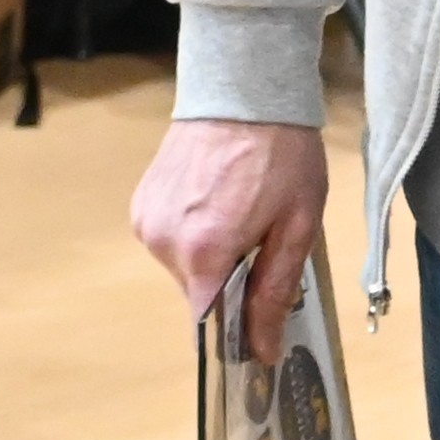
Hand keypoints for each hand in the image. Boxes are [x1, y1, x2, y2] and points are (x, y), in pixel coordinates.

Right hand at [132, 116, 329, 360]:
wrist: (244, 87)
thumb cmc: (282, 154)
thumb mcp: (298, 225)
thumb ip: (274, 292)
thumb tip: (263, 352)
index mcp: (204, 251)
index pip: (208, 325)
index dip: (236, 331)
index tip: (260, 324)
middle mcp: (164, 241)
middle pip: (198, 294)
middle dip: (230, 284)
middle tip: (262, 244)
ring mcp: (147, 220)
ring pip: (184, 268)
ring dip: (212, 258)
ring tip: (239, 215)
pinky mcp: (141, 203)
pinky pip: (169, 241)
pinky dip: (193, 235)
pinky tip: (216, 203)